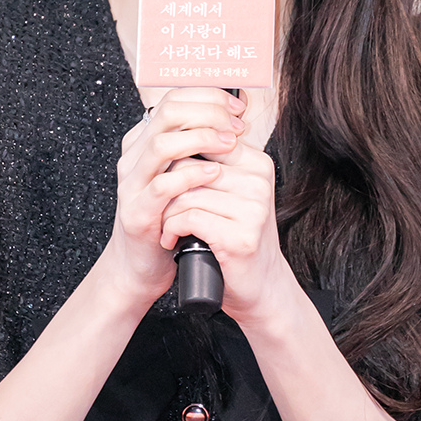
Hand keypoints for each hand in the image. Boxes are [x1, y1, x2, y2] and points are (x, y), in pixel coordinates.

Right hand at [101, 88, 246, 305]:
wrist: (141, 265)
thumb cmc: (168, 217)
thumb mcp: (181, 174)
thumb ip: (196, 148)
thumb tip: (235, 120)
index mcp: (143, 143)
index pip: (173, 99)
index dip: (208, 97)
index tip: (237, 108)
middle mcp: (133, 158)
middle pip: (167, 112)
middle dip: (208, 112)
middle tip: (235, 124)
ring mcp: (132, 185)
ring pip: (161, 144)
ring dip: (201, 138)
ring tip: (229, 143)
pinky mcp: (137, 213)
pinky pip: (163, 186)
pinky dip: (192, 175)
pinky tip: (215, 173)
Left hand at [159, 122, 291, 323]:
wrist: (261, 287)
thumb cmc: (237, 238)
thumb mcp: (230, 193)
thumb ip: (211, 163)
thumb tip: (168, 133)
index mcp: (257, 162)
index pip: (203, 139)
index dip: (174, 158)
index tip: (164, 180)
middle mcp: (259, 181)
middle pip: (190, 165)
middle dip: (166, 186)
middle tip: (159, 205)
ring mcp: (253, 208)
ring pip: (185, 193)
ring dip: (166, 212)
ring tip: (165, 224)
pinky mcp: (240, 236)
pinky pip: (188, 219)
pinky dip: (171, 229)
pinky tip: (172, 238)